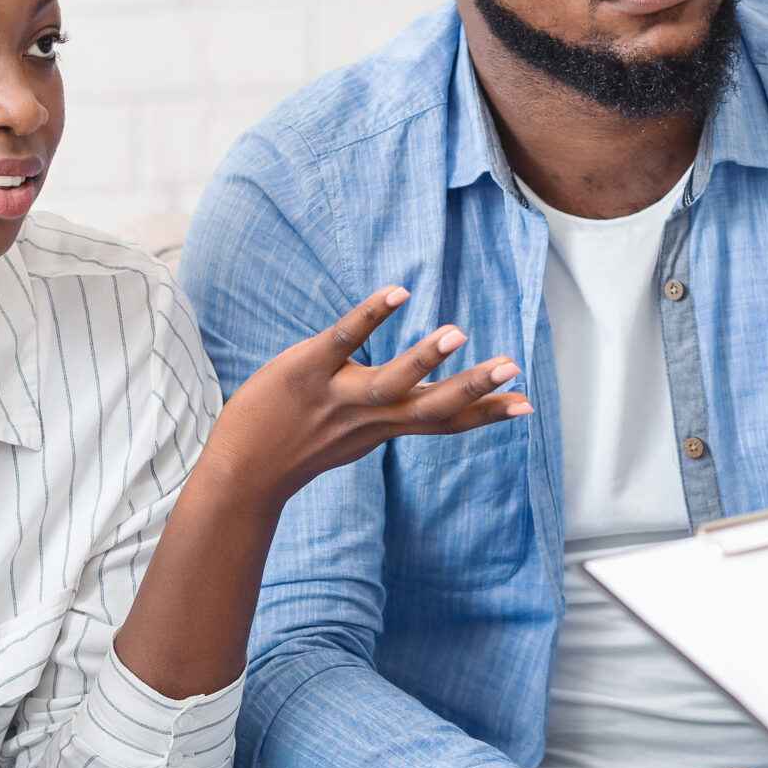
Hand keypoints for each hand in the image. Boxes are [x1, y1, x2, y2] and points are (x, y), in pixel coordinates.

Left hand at [203, 287, 531, 502]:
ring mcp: (338, 395)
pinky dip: (370, 317)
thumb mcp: (353, 438)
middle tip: (513, 368)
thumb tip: (422, 408)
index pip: (444, 422)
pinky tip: (398, 294)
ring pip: (390, 380)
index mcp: (384, 427)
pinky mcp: (306, 371)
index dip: (485, 414)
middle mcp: (370, 416)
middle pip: (431, 406)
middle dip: (475, 389)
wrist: (240, 473)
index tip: (527, 406)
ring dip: (424, 358)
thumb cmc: (297, 447)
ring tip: (458, 334)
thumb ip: (390, 418)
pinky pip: (342, 341)